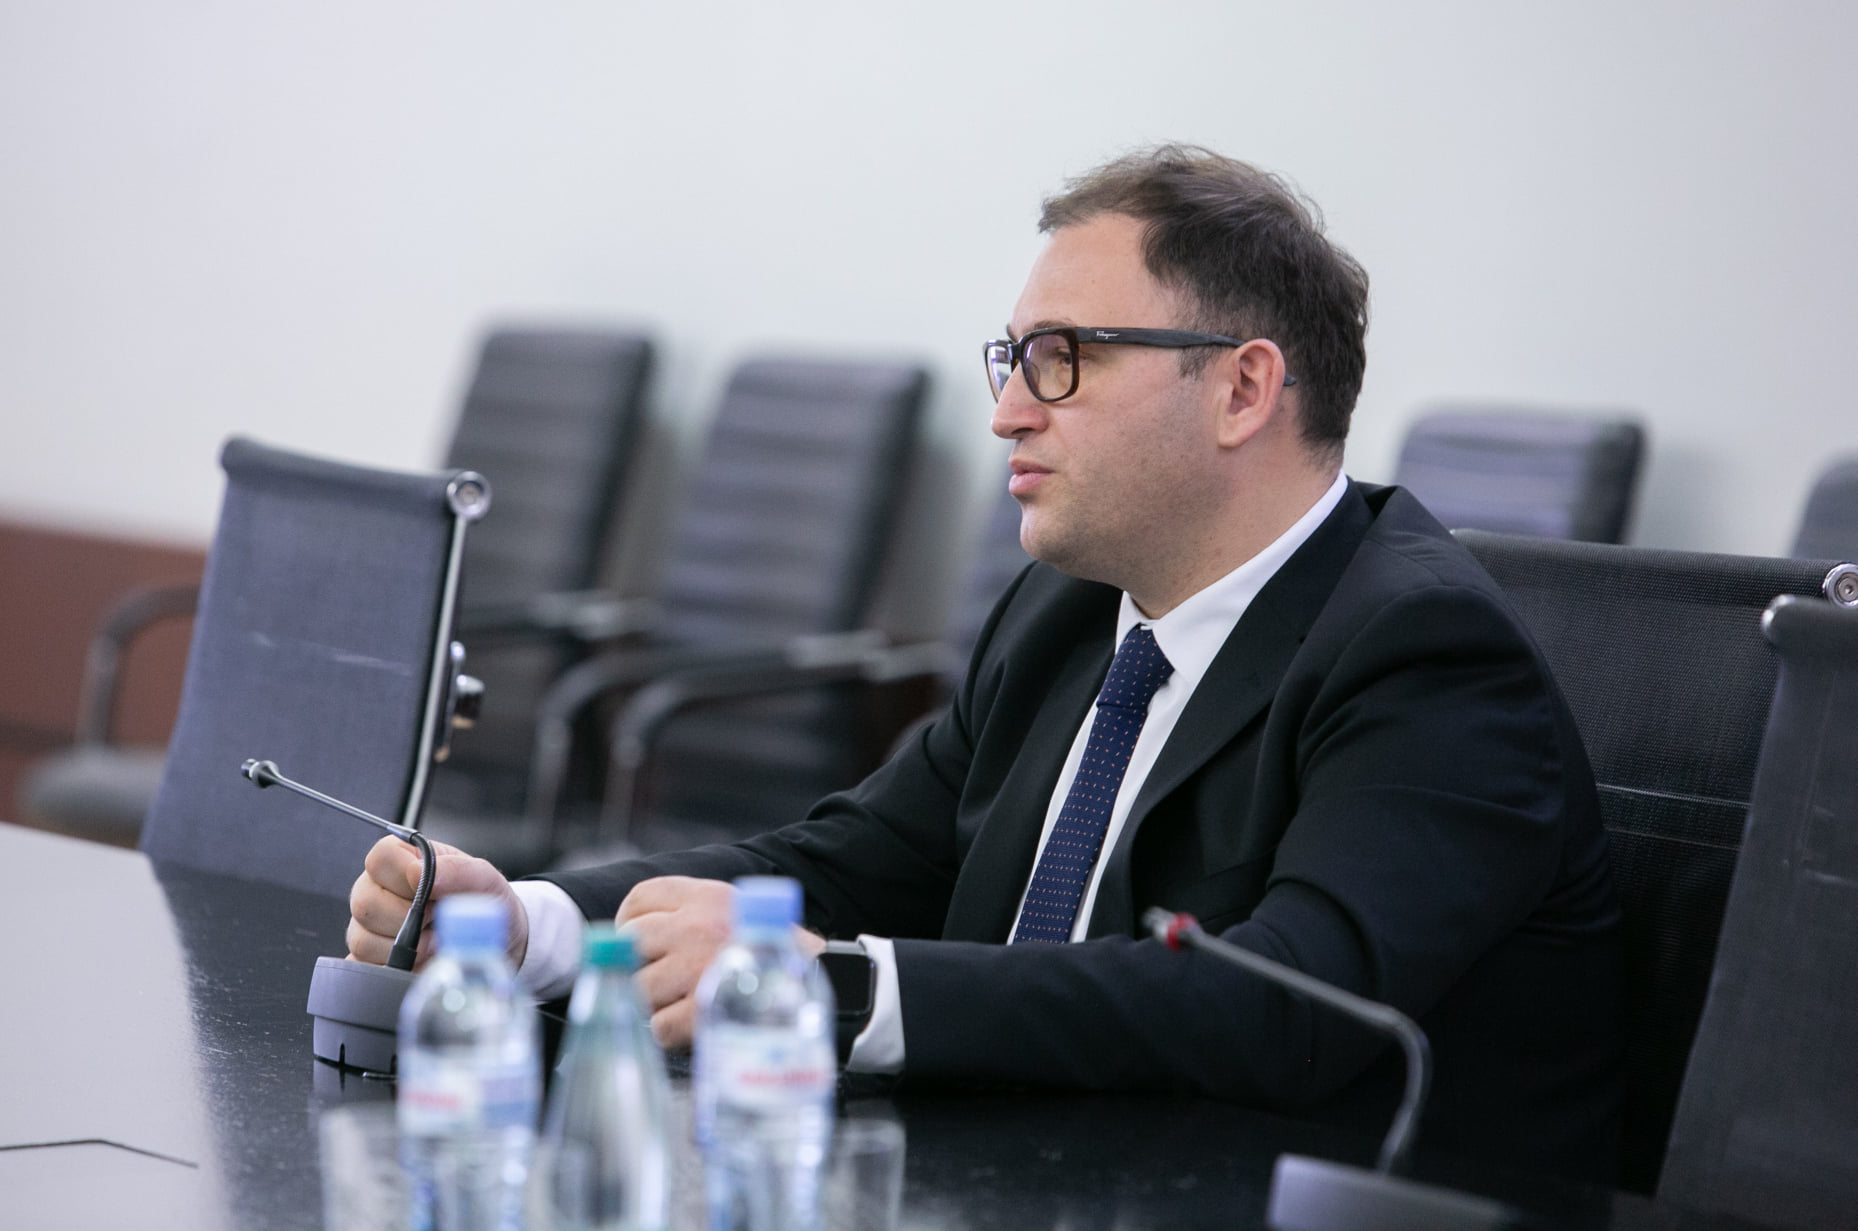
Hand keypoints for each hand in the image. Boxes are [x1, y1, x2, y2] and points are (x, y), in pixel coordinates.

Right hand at [346, 835, 528, 971]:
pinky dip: (396, 967)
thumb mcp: (485, 880)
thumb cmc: (485, 906)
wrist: (492, 947)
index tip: (433, 891)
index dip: (404, 877)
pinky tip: (421, 958)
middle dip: (408, 917)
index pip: (380, 858)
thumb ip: (457, 870)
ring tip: (434, 939)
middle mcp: (378, 889)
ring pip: (362, 937)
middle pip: (365, 901)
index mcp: (403, 859)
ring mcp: (369, 925)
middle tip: (437, 919)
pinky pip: (364, 965)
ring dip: (407, 945)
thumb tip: (417, 873)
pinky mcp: (368, 958)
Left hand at [617, 876, 824, 1048]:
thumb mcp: (740, 911)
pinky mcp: (703, 1011)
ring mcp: (697, 968)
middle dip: (638, 964)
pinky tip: (691, 1026)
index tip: (637, 940)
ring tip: (682, 1004)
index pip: (641, 898)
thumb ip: (693, 913)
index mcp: (707, 896)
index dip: (629, 921)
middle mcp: (697, 926)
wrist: (825, 984)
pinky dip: (670, 1033)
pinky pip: (658, 1025)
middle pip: (631, 941)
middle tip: (658, 978)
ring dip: (654, 1002)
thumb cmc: (777, 952)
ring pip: (639, 987)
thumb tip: (633, 934)